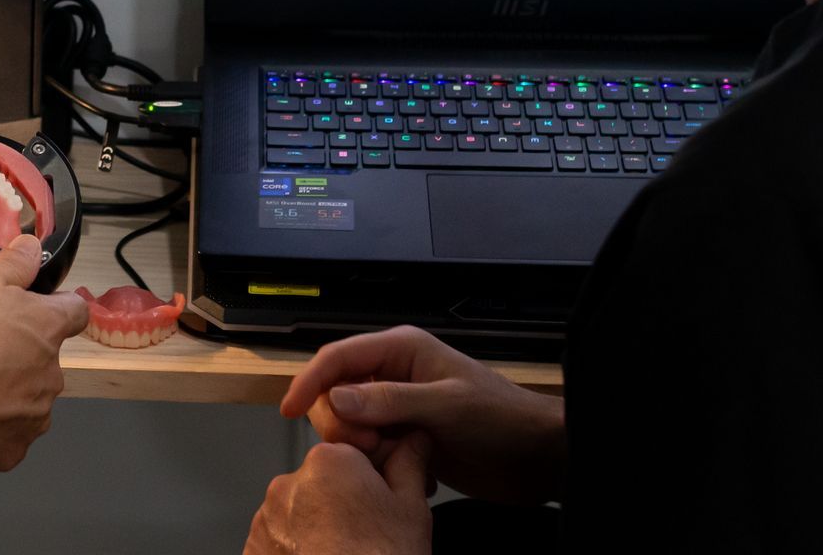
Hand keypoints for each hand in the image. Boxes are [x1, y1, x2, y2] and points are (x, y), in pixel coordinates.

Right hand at [0, 234, 89, 472]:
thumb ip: (12, 264)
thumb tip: (33, 246)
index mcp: (46, 327)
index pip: (75, 310)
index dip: (57, 306)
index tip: (37, 307)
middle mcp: (52, 371)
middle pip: (46, 355)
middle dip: (21, 351)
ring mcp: (37, 413)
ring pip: (28, 395)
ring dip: (7, 388)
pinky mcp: (16, 449)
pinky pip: (9, 432)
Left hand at [244, 431, 432, 554]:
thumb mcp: (411, 511)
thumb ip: (408, 465)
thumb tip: (413, 439)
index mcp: (328, 461)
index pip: (349, 457)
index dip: (370, 482)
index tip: (381, 505)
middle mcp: (288, 482)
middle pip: (321, 485)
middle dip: (340, 504)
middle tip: (365, 537)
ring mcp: (266, 517)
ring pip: (298, 514)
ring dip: (316, 528)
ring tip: (343, 553)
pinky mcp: (253, 547)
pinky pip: (277, 541)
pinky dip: (295, 551)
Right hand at [279, 325, 564, 505]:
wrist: (535, 455)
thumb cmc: (500, 417)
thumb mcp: (446, 405)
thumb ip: (390, 400)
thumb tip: (337, 397)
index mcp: (400, 349)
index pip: (337, 357)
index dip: (308, 380)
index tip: (287, 409)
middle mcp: (393, 372)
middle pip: (335, 391)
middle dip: (340, 422)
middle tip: (368, 448)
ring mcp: (398, 404)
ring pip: (349, 422)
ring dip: (360, 446)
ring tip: (391, 460)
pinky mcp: (405, 434)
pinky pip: (370, 445)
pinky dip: (377, 461)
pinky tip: (403, 473)